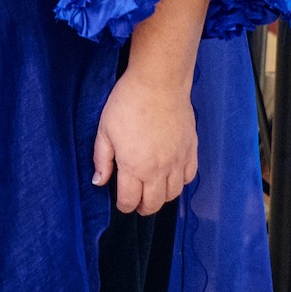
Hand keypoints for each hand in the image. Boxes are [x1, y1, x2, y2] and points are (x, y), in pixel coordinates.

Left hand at [92, 67, 198, 215]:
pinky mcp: (191, 150)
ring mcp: (177, 161)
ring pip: (173, 194)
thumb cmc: (127, 103)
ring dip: (162, 198)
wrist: (159, 83)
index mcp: (134, 167)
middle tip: (136, 204)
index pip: (130, 200)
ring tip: (153, 193)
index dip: (124, 206)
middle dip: (142, 208)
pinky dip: (180, 182)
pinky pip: (189, 177)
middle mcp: (158, 169)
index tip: (122, 204)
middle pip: (153, 203)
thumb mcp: (104, 131)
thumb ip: (102, 160)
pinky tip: (171, 177)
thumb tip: (99, 182)